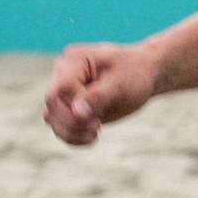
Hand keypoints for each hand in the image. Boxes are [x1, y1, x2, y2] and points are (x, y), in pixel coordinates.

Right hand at [44, 44, 158, 145]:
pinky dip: (72, 137)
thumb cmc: (135, 73)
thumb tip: (77, 112)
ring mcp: (65, 92)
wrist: (146, 75)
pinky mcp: (69, 107)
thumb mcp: (121, 83)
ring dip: (71, 132)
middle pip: (53, 105)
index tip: (97, 119)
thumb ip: (98, 96)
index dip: (75, 107)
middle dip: (73, 122)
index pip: (62, 88)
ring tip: (95, 134)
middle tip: (97, 128)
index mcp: (75, 59)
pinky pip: (59, 126)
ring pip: (52, 118)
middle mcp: (63, 74)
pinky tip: (91, 138)